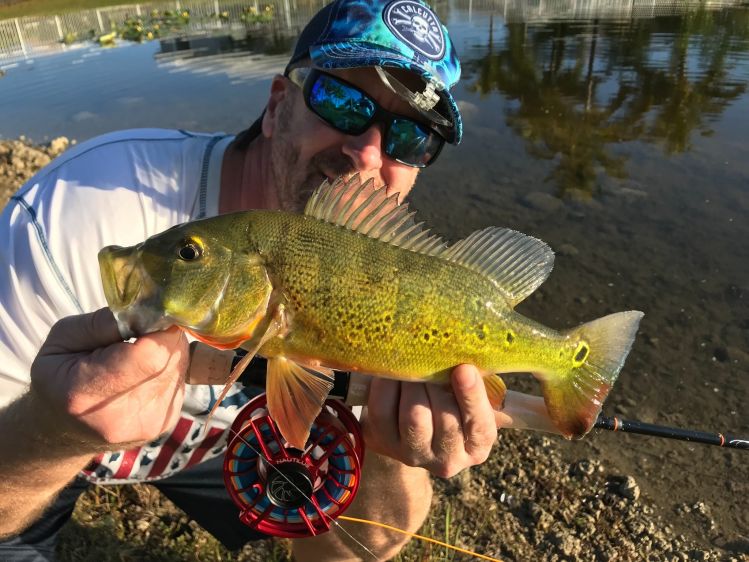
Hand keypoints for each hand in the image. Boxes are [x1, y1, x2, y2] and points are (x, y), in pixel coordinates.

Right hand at [30, 307, 188, 448]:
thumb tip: (147, 310)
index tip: (148, 317)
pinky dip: (167, 370)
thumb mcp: (62, 339)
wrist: (59, 431)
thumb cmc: (58, 377)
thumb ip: (104, 323)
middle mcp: (122, 416)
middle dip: (163, 337)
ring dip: (165, 354)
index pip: (151, 355)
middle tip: (139, 335)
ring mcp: (146, 425)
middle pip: (170, 360)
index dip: (159, 328)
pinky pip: (179, 382)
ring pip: (180, 369)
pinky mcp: (163, 424)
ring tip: (135, 358)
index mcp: (87, 392)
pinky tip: (142, 374)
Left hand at [361, 365, 510, 477]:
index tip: (463, 369)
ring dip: (413, 384)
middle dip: (438, 385)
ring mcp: (414, 455)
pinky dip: (387, 386)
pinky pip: (383, 411)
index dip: (471, 397)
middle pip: (446, 421)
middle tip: (430, 356)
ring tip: (412, 361)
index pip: (479, 425)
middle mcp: (448, 459)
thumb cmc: (446, 402)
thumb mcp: (465, 397)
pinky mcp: (384, 443)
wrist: (409, 426)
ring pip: (414, 418)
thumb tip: (461, 354)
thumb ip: (469, 382)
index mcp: (477, 446)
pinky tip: (392, 371)